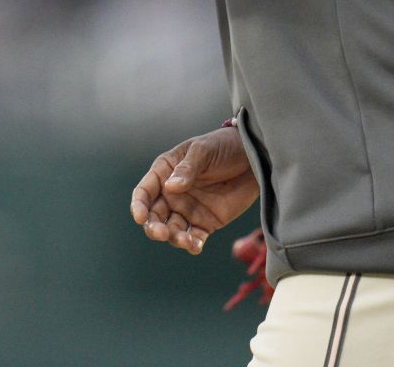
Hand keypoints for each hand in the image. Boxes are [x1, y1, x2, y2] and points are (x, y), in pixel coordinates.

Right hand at [129, 125, 259, 254]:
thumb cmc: (224, 146)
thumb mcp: (204, 151)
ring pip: (173, 230)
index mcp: (165, 172)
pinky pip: (194, 237)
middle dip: (154, 227)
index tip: (140, 217)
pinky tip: (195, 246)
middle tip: (161, 233)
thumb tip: (170, 187)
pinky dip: (192, 244)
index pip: (144, 192)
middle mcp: (172, 194)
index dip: (139, 205)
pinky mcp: (206, 223)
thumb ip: (187, 168)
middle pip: (154, 215)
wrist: (254, 158)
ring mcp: (188, 210)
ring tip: (186, 242)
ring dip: (174, 238)